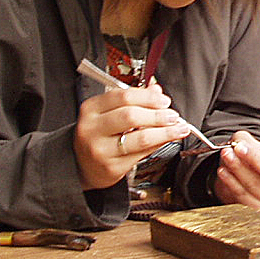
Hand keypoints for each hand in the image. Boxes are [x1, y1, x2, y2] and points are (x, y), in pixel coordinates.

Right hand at [74, 83, 189, 189]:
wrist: (81, 165)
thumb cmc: (98, 135)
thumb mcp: (106, 112)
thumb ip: (131, 100)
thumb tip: (156, 91)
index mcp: (91, 109)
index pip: (123, 96)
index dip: (148, 97)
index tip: (163, 100)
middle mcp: (92, 129)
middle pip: (132, 116)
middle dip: (158, 115)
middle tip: (172, 115)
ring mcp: (101, 150)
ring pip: (141, 137)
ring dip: (165, 132)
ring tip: (178, 128)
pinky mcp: (112, 167)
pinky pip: (142, 153)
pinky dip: (159, 144)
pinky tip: (167, 139)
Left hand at [212, 131, 259, 209]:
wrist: (240, 174)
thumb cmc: (249, 155)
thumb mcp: (248, 141)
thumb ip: (243, 140)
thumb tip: (237, 145)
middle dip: (254, 159)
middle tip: (238, 148)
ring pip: (255, 185)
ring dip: (238, 169)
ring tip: (226, 156)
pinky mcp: (257, 206)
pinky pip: (243, 195)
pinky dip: (231, 182)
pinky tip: (223, 171)